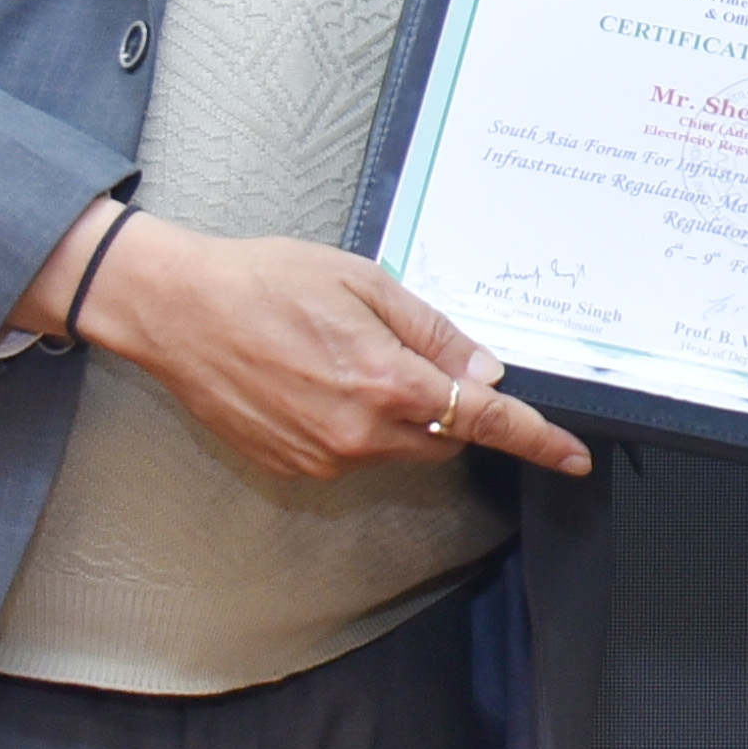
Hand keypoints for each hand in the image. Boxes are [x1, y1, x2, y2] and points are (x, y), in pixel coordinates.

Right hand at [13, 206, 591, 480]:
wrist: (176, 310)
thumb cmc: (265, 281)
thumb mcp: (363, 282)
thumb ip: (432, 332)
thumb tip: (483, 369)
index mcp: (385, 383)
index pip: (483, 420)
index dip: (535, 438)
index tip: (571, 455)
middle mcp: (358, 433)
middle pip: (443, 438)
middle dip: (447, 406)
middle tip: (403, 352)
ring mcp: (322, 457)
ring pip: (397, 449)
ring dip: (397, 415)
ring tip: (341, 356)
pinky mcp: (292, 467)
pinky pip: (350, 454)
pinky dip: (354, 424)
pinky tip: (313, 379)